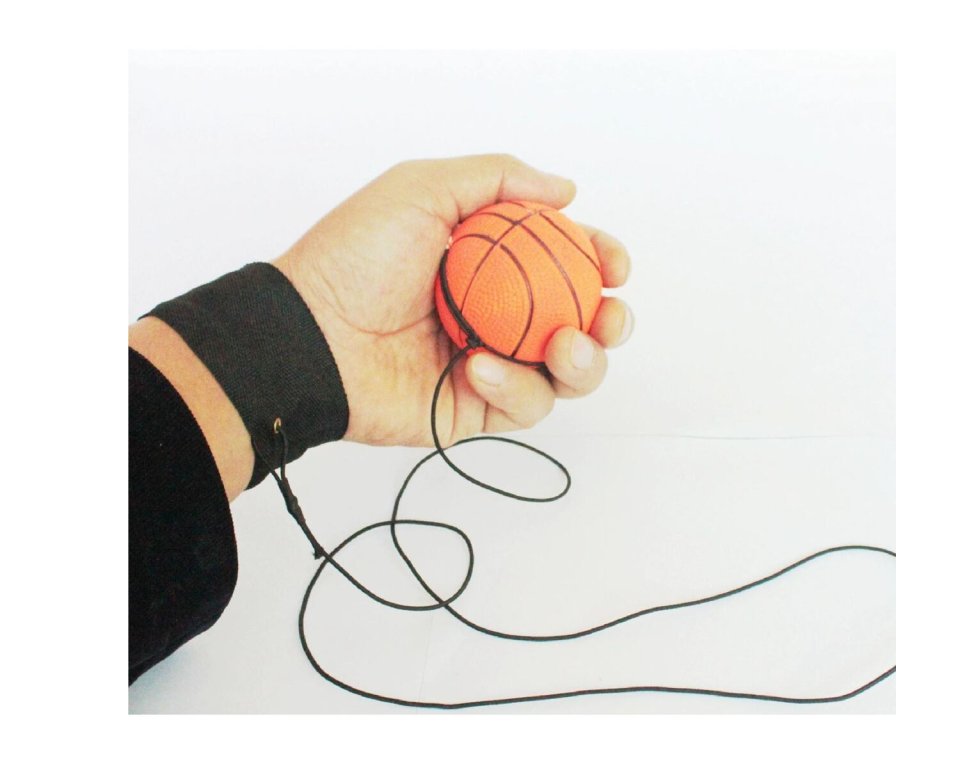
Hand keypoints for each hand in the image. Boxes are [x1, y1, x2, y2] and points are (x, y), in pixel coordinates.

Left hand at [275, 154, 632, 447]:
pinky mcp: (476, 410)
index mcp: (491, 263)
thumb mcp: (421, 189)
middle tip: (608, 315)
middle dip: (611, 320)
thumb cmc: (355, 258)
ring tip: (564, 346)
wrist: (311, 334)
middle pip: (580, 322)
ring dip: (583, 361)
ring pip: (567, 374)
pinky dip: (513, 385)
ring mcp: (491, 364)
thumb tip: (565, 191)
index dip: (599, 261)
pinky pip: (525, 405)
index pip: (564, 262)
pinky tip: (476, 366)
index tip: (611, 262)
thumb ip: (497, 178)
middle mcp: (497, 315)